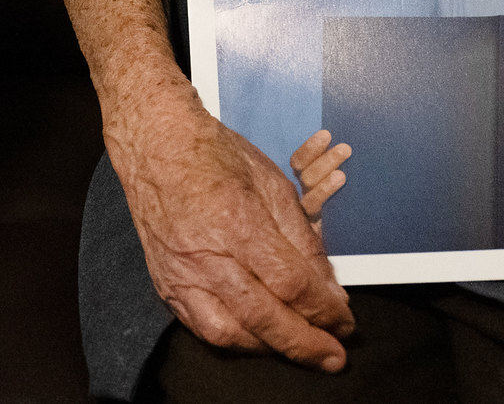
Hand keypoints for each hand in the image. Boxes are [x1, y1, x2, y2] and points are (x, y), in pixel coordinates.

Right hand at [109, 91, 353, 369]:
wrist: (157, 147)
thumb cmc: (217, 157)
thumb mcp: (273, 184)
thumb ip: (303, 240)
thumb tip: (329, 289)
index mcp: (238, 222)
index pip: (292, 283)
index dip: (325, 309)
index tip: (346, 321)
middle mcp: (207, 255)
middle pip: (264, 317)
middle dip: (306, 344)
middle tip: (334, 356)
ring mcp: (182, 274)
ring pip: (230, 333)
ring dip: (270, 348)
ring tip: (297, 348)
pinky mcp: (166, 284)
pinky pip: (200, 328)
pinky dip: (234, 340)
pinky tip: (257, 338)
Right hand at [290, 129, 351, 228]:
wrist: (354, 239)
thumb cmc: (349, 199)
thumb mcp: (343, 176)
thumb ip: (339, 161)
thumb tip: (349, 137)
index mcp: (306, 179)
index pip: (300, 161)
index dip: (310, 149)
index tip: (327, 135)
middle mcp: (303, 196)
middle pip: (307, 178)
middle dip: (325, 161)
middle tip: (345, 149)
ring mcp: (310, 217)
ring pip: (310, 200)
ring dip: (325, 186)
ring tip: (342, 176)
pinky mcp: (317, 236)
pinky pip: (319, 226)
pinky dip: (327, 214)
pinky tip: (342, 207)